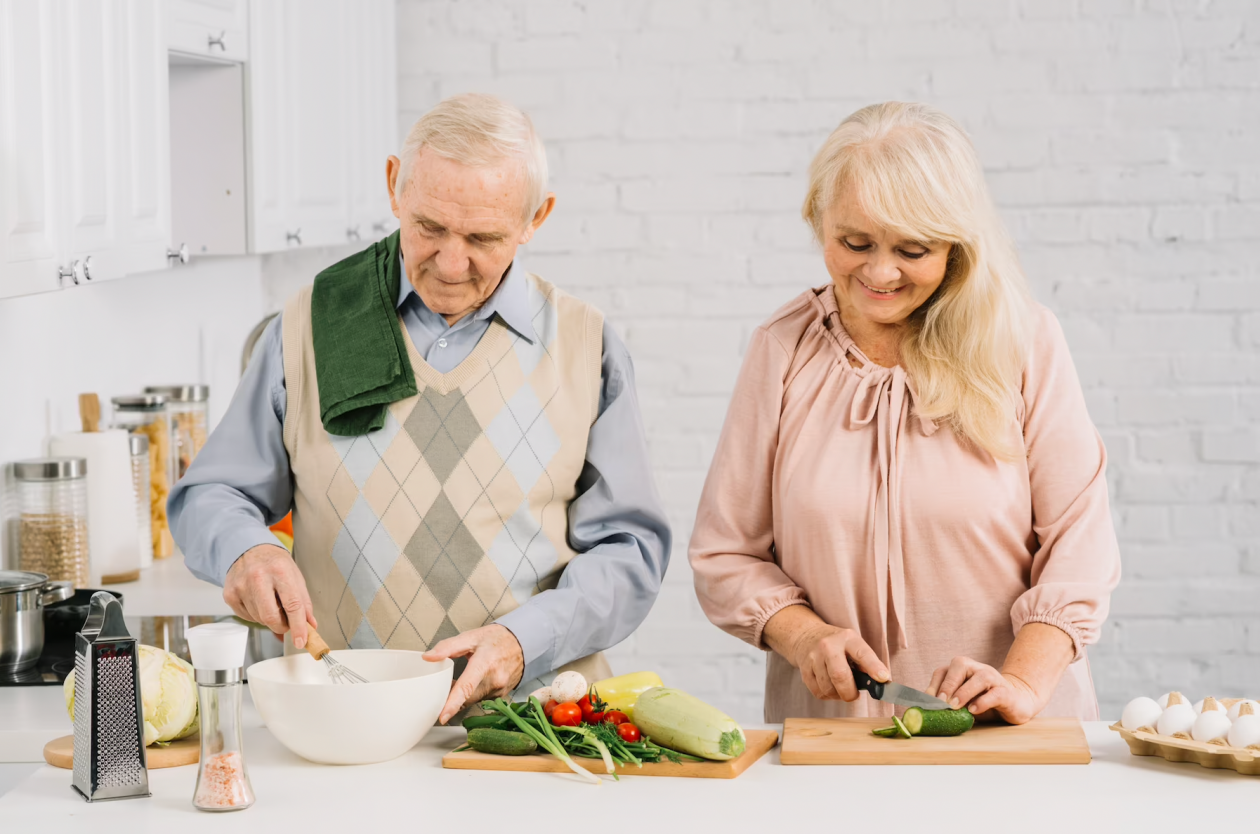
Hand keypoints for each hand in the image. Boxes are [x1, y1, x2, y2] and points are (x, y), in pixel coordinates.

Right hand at [223, 544, 316, 649]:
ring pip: (259, 619)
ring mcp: (241, 586)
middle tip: (287, 622)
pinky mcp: (229, 594)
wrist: (249, 549)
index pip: (292, 605)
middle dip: (282, 626)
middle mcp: (258, 577)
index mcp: (280, 570)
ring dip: (269, 619)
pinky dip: (256, 615)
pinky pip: (247, 617)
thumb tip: (310, 625)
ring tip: (271, 602)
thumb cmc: (275, 563)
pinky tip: (258, 601)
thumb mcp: (295, 576)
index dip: (298, 627)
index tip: (301, 641)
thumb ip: (304, 602)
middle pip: (271, 617)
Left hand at [423, 624, 524, 724]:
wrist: (524, 642)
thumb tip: (428, 656)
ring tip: (465, 676)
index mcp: (485, 663)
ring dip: (465, 693)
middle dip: (453, 696)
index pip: (467, 687)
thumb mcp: (472, 636)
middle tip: (447, 683)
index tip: (443, 717)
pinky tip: (477, 680)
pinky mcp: (502, 695)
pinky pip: (482, 698)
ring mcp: (500, 689)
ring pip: (473, 699)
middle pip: (467, 698)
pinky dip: (475, 693)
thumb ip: (448, 646)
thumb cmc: (496, 639)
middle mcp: (495, 679)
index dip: (453, 704)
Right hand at [789, 622, 889, 701]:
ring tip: (840, 687)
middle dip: (850, 692)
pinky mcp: (804, 670)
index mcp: (847, 638)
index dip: (873, 667)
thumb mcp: (853, 645)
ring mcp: (813, 657)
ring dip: (838, 695)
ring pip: (828, 688)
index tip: (883, 678)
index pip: (862, 653)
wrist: (806, 636)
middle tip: (854, 695)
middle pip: (840, 675)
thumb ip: (866, 663)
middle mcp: (828, 646)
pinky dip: (828, 695)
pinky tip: (830, 686)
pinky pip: (819, 693)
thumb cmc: (838, 646)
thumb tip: (880, 685)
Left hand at [927, 657, 1042, 724]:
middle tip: (939, 702)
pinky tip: (974, 711)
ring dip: (964, 692)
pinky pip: (995, 693)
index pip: (943, 670)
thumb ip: (947, 703)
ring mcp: (993, 678)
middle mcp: (977, 669)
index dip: (933, 684)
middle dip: (947, 684)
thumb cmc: (983, 702)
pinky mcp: (1007, 693)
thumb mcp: (962, 702)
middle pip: (960, 665)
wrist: (1016, 703)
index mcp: (963, 669)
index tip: (926, 701)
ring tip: (954, 706)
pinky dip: (983, 701)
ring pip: (979, 678)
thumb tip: (924, 713)